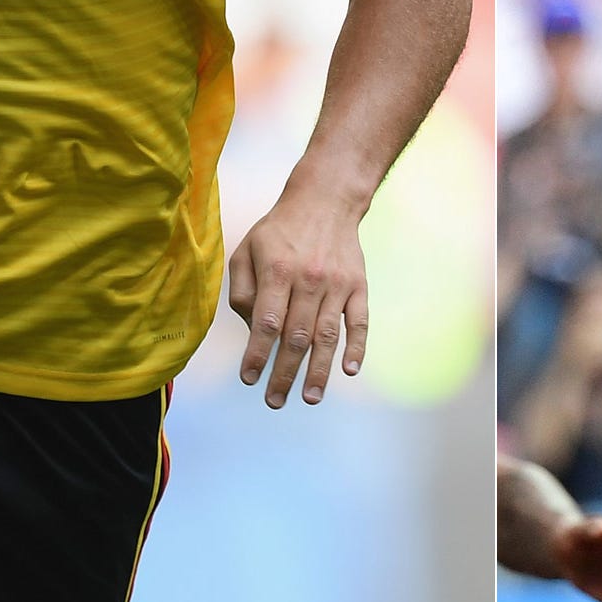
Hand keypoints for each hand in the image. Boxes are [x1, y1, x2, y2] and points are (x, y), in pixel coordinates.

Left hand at [227, 186, 369, 407]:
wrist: (326, 200)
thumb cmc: (279, 230)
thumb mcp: (247, 249)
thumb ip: (241, 289)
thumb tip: (250, 328)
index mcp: (277, 270)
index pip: (266, 322)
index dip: (257, 354)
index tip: (249, 379)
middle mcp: (308, 279)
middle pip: (296, 336)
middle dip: (284, 373)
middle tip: (274, 401)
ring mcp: (337, 284)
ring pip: (327, 335)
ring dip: (319, 370)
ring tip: (309, 397)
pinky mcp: (358, 285)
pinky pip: (359, 321)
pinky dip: (357, 347)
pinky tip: (350, 369)